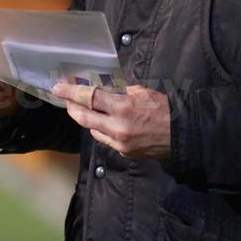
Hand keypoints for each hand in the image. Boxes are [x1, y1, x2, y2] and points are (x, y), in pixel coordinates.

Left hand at [52, 83, 170, 159]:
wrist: (182, 136)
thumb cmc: (164, 109)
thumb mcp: (142, 92)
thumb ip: (119, 92)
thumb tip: (102, 89)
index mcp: (122, 107)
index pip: (89, 98)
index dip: (71, 92)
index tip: (58, 88)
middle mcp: (116, 127)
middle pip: (83, 117)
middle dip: (72, 107)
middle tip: (65, 100)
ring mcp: (119, 143)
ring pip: (92, 130)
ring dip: (87, 119)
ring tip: (85, 110)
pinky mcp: (123, 153)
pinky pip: (105, 139)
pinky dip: (102, 130)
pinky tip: (105, 123)